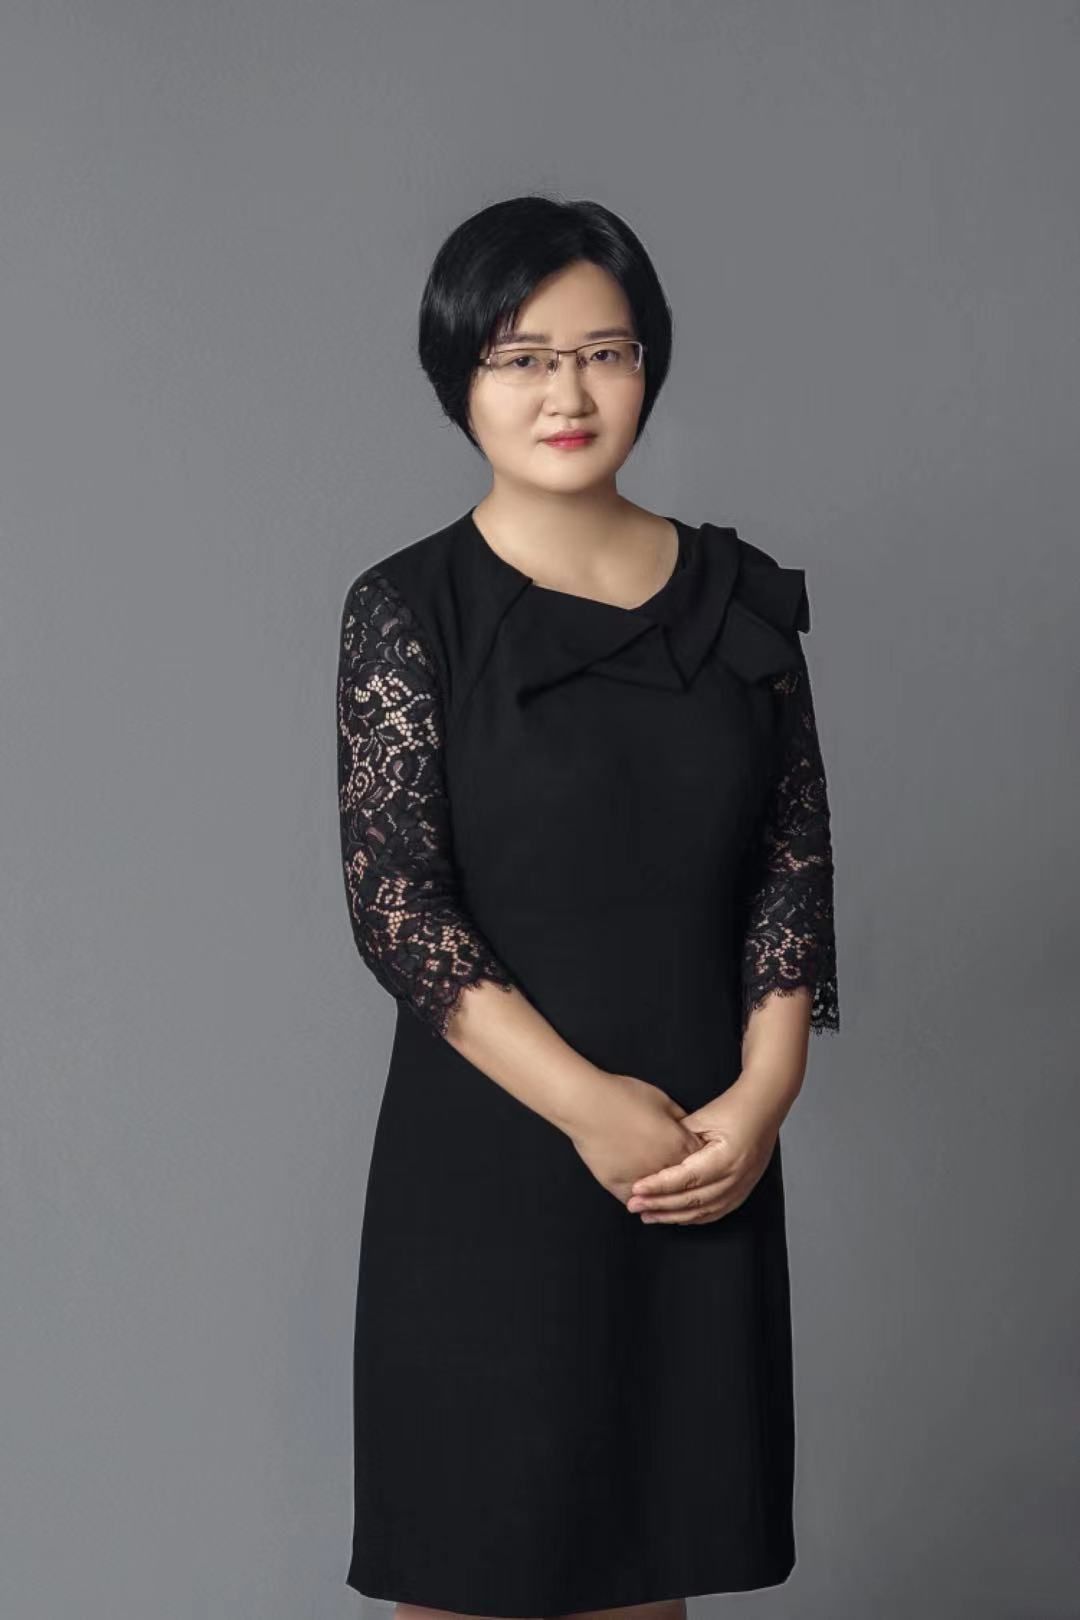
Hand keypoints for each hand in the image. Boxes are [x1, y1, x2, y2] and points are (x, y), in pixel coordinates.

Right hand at [568, 1072, 704, 1206]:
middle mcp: (665, 1167)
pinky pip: (636, 1202)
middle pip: (685, 1182)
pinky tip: (641, 1198)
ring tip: (664, 1194)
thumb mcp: (662, 1099)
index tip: (698, 1159)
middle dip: (685, 1179)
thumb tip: (685, 1128)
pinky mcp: (619, 1186)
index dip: (701, 1159)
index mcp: (679, 1144)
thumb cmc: (622, 1096)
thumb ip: (679, 1117)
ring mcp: (642, 1180)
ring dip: (663, 1196)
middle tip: (682, 1177)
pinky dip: (639, 1201)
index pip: (703, 1161)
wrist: (587, 1105)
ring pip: (661, 1198)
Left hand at [625, 1082, 778, 1225]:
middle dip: (660, 1205)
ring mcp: (743, 1186)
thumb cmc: (734, 1106)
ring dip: (674, 1216)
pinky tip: (675, 1217)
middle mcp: (737, 1177)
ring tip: (648, 1215)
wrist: (765, 1106)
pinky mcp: (744, 1189)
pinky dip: (693, 1217)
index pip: (686, 1178)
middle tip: (634, 1206)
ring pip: (703, 1211)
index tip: (636, 1189)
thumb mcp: (703, 1117)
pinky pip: (716, 1211)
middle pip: (693, 1199)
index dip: (659, 1186)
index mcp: (727, 1157)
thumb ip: (679, 1140)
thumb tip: (655, 1159)